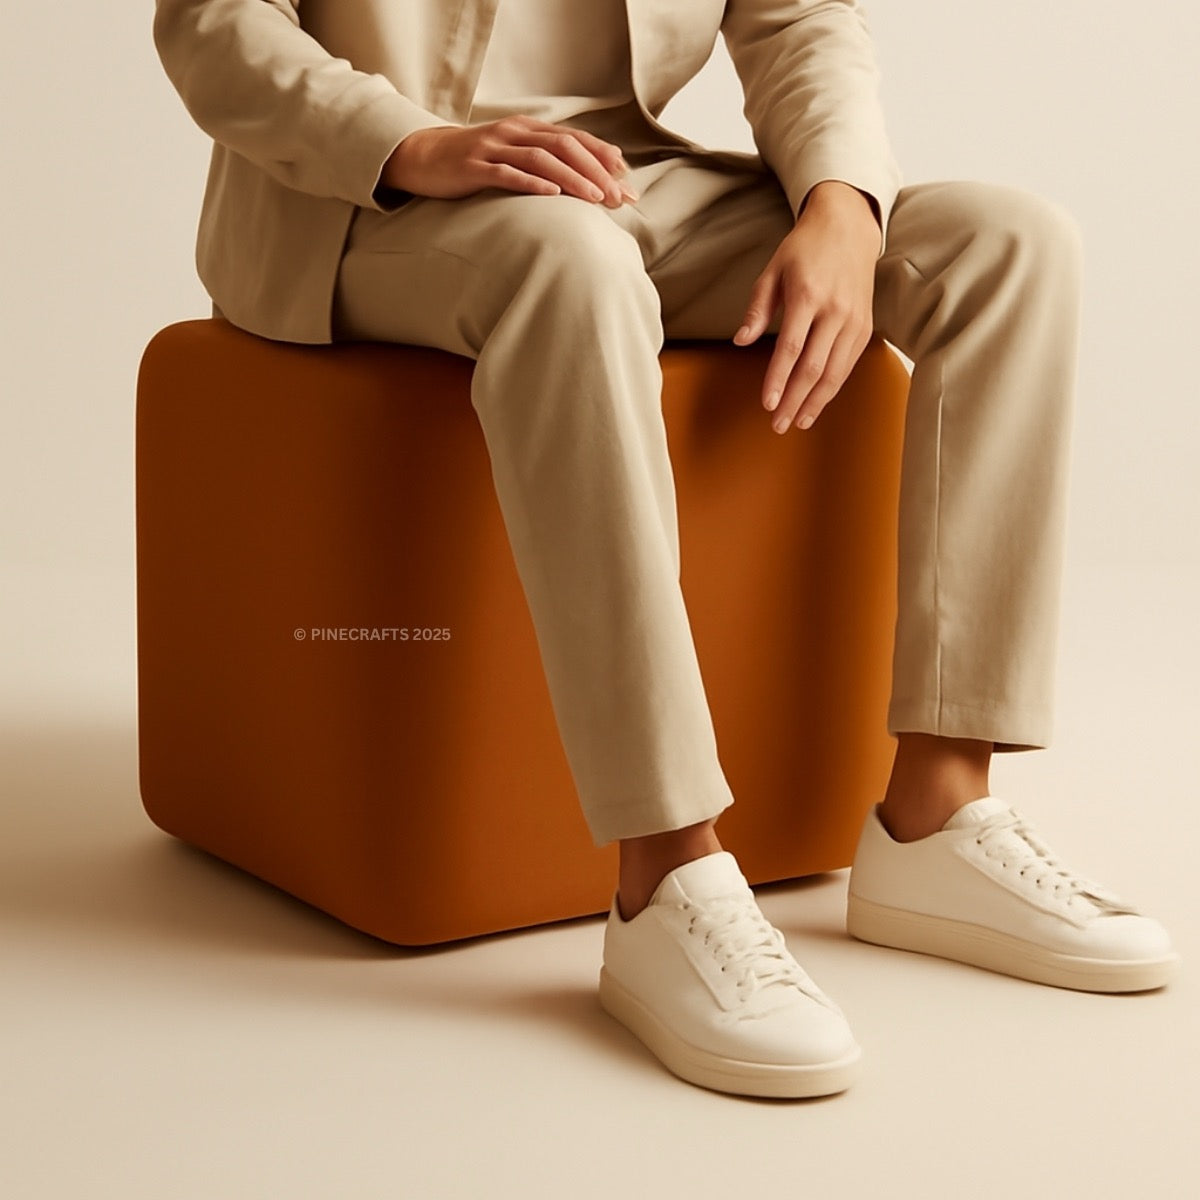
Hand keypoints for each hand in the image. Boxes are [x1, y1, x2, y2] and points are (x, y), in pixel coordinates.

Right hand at [381, 115, 637, 207]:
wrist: (423, 157)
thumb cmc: (475, 163)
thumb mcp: (512, 156)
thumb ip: (542, 162)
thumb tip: (583, 182)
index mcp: (528, 129)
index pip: (574, 139)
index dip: (602, 156)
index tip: (626, 179)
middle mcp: (514, 132)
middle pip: (564, 147)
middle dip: (595, 171)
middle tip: (618, 196)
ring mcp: (493, 148)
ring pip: (540, 159)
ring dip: (572, 179)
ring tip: (595, 198)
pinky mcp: (474, 167)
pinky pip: (507, 174)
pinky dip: (531, 183)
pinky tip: (551, 196)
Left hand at [732, 181, 880, 433]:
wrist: (848, 228)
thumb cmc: (804, 249)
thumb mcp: (773, 270)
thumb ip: (757, 308)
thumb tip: (741, 341)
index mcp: (808, 295)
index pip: (791, 348)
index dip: (778, 379)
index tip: (767, 404)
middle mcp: (835, 311)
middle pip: (814, 367)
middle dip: (794, 400)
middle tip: (778, 424)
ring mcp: (854, 320)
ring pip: (835, 372)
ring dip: (815, 402)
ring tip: (798, 422)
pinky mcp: (865, 327)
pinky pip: (848, 365)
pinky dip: (833, 388)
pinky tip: (817, 403)